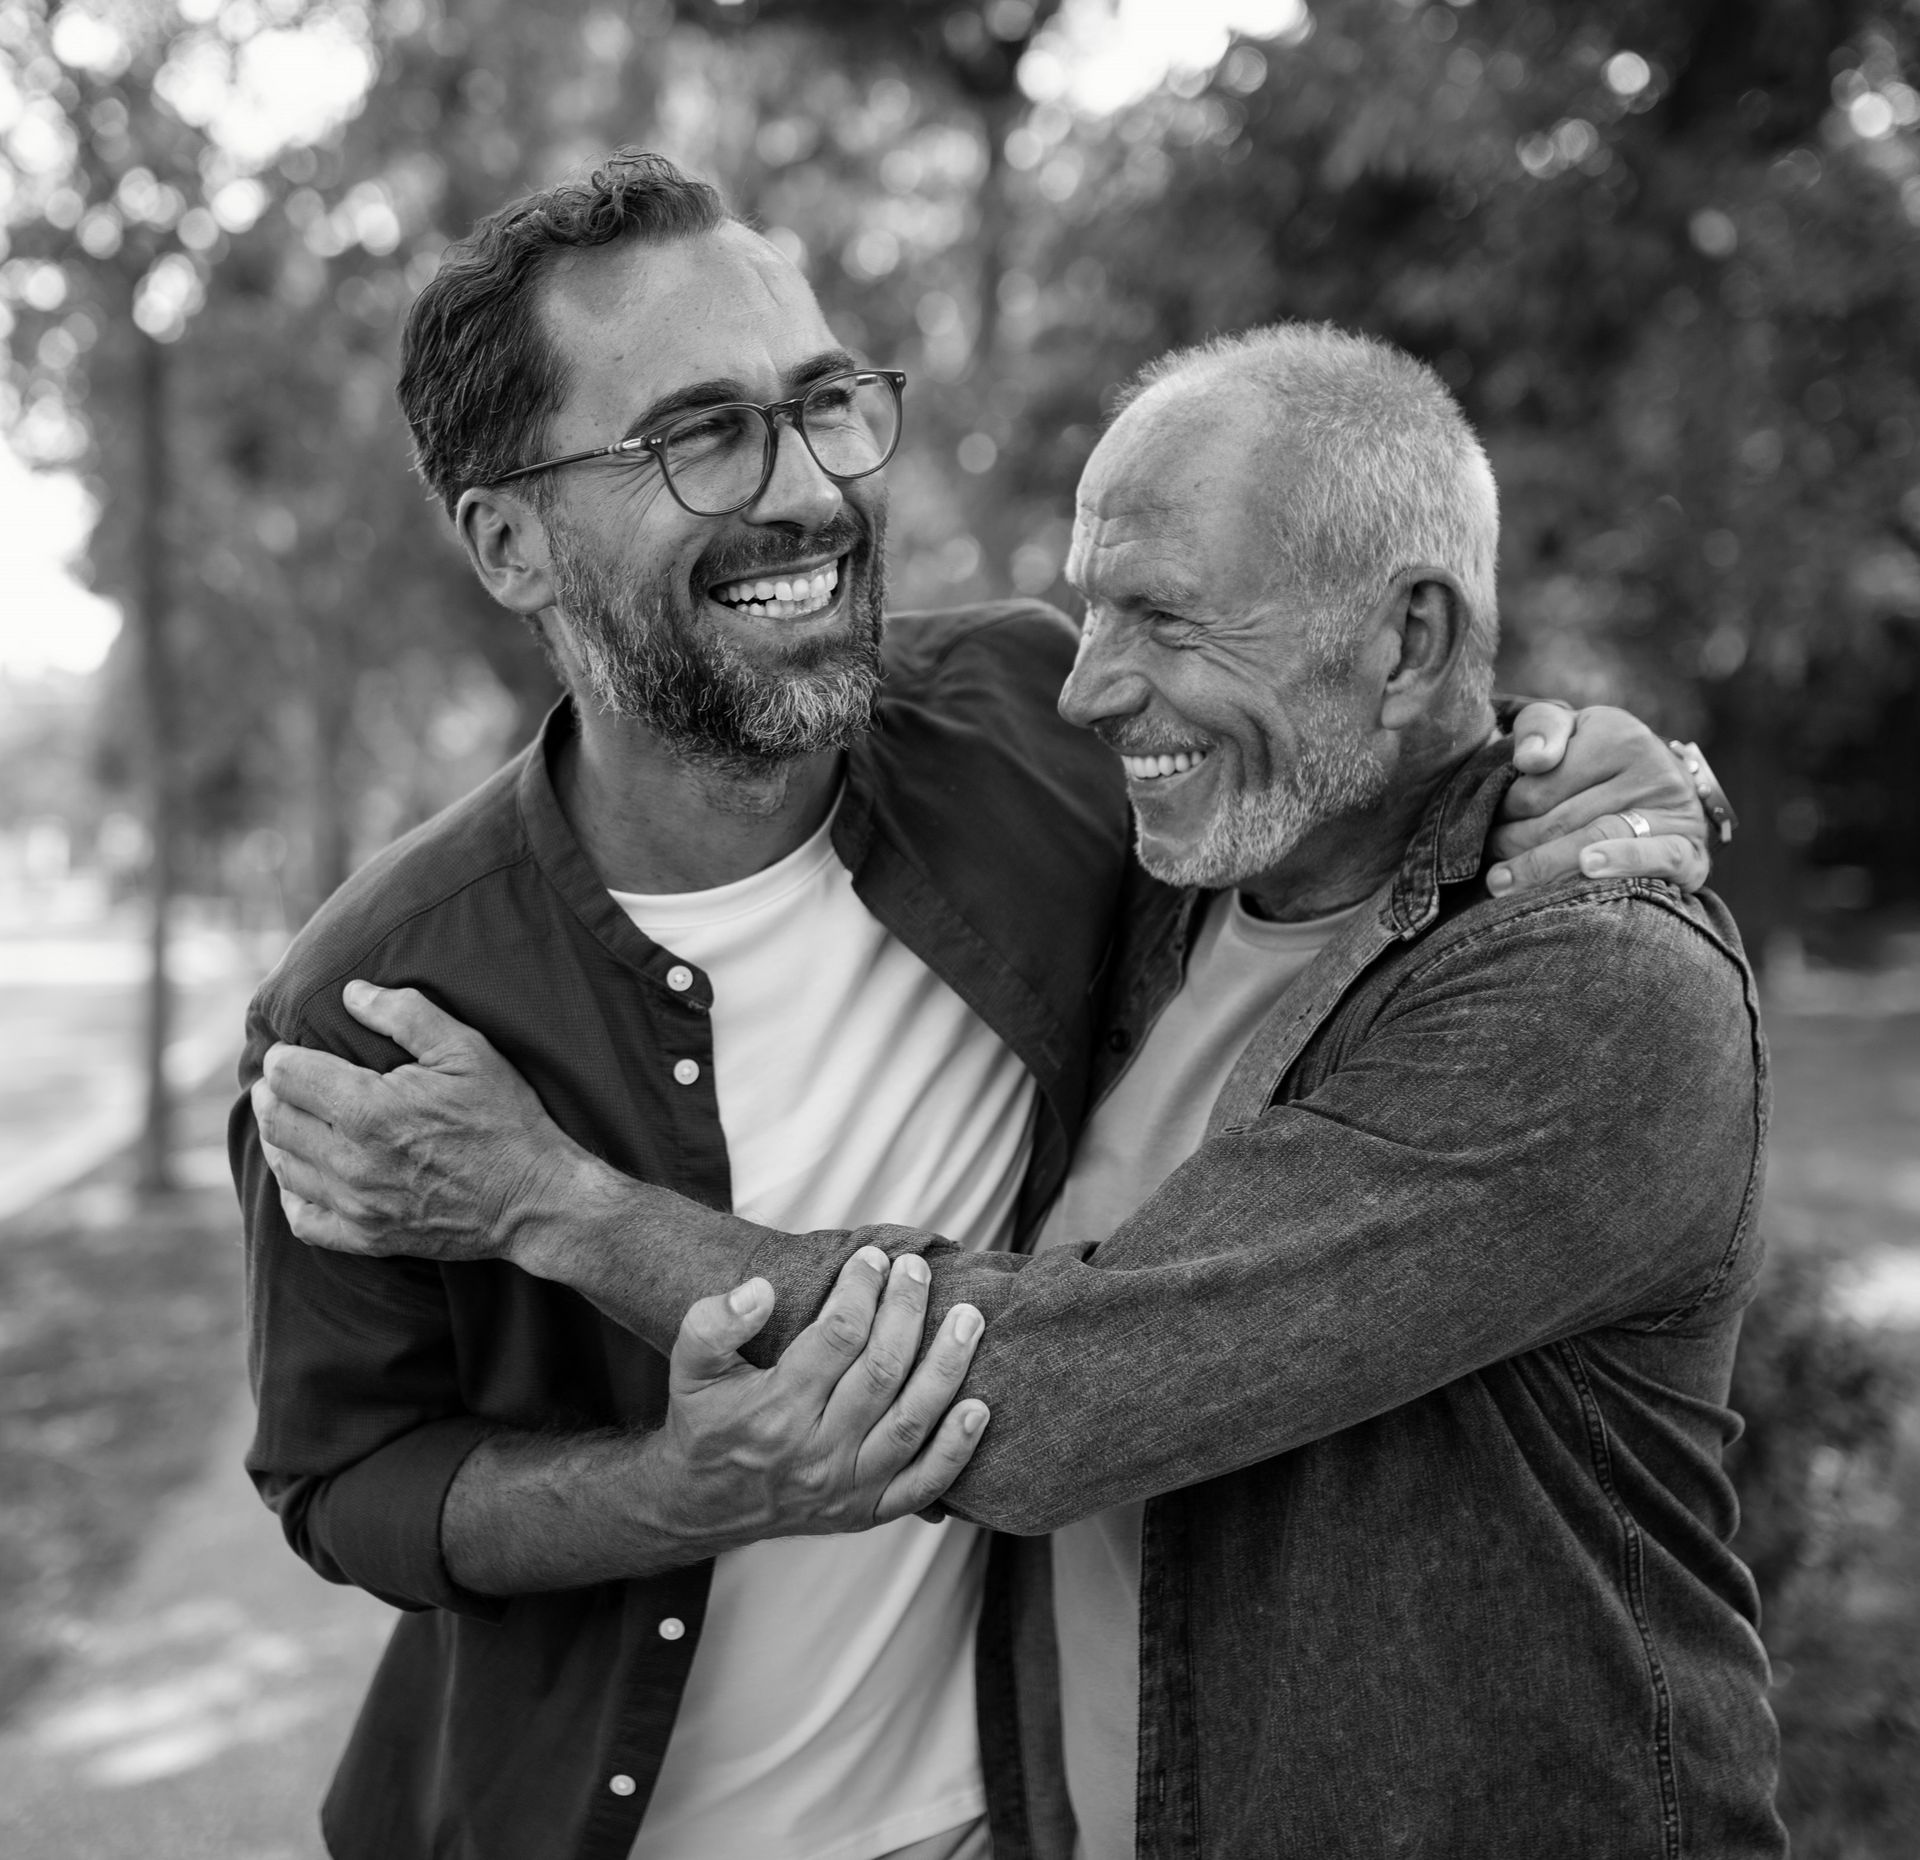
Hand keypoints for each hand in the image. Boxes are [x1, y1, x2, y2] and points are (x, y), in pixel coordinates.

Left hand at [253, 981, 582, 1261]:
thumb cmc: (504, 1118)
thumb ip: (405, 1014)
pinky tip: (305, 1175)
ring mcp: (356, 1204)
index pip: (287, 1074)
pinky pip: (303, 1219)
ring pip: (283, 1166)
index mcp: (369, 1108)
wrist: (534, 1199)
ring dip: (279, 1136)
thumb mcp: (467, 1050)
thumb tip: (351, 994)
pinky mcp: (366, 1237)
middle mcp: (351, 1160)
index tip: (295, 1049)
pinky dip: (292, 1193)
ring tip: (293, 1118)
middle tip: (286, 1079)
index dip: (285, 1054)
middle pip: (275, 1119)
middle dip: (273, 1091)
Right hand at [662, 1245, 988, 1538]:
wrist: (701, 1506)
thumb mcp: (689, 1367)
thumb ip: (713, 1323)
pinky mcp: (867, 1511)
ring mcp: (847, 1486)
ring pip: (911, 1421)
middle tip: (918, 1271)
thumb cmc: (704, 1423)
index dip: (862, 1290)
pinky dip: (956, 1449)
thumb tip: (761, 1290)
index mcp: (776, 1409)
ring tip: (968, 1320)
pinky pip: (924, 1485)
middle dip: (908, 1312)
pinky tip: (979, 1408)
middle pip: (882, 1371)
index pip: (838, 1336)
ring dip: (946, 1367)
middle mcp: (817, 1450)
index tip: (873, 1258)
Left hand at [1486, 702, 1710, 896]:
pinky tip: (1588, 867)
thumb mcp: (1568, 731)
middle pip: (1561, 819)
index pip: (1540, 787)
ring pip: (1594, 839)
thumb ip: (1540, 729)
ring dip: (1543, 866)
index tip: (1487, 824)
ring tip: (1500, 884)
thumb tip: (1531, 760)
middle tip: (1488, 864)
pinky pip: (1655, 857)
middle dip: (1513, 844)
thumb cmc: (1595, 760)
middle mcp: (1653, 768)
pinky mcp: (1691, 850)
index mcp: (1618, 735)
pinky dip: (1622, 862)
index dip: (1504, 811)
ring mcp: (1676, 809)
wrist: (1662, 790)